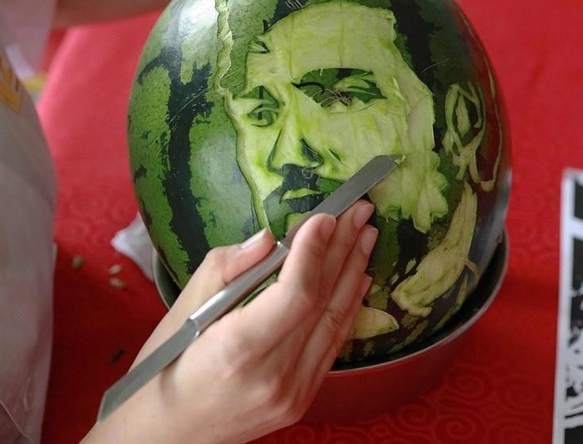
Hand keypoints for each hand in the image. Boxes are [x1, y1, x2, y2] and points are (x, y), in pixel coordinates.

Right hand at [83, 201, 377, 443]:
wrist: (167, 435)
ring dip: (353, 272)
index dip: (314, 252)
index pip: (294, 296)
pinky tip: (358, 276)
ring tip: (366, 234)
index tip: (326, 216)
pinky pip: (333, 344)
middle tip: (359, 210)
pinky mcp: (303, 398)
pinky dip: (348, 305)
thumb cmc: (165, 368)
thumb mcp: (181, 310)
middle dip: (343, 249)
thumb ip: (226, 269)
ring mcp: (294, 392)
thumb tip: (268, 238)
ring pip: (335, 321)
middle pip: (321, 302)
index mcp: (237, 351)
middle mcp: (274, 376)